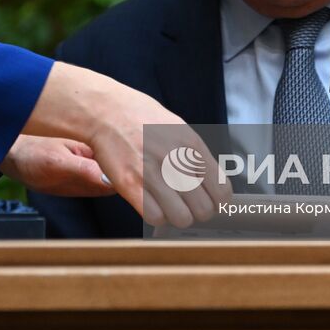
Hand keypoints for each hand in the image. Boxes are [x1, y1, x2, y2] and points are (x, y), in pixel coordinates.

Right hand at [22, 63, 231, 228]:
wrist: (107, 111)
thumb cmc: (141, 118)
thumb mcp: (178, 129)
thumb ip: (195, 155)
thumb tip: (213, 182)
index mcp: (192, 146)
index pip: (222, 191)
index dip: (216, 202)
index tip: (208, 201)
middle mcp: (176, 160)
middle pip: (204, 209)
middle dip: (197, 213)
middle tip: (186, 207)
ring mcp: (153, 172)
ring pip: (181, 218)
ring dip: (176, 217)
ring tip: (168, 208)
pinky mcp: (131, 184)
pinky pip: (155, 217)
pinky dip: (156, 216)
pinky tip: (151, 205)